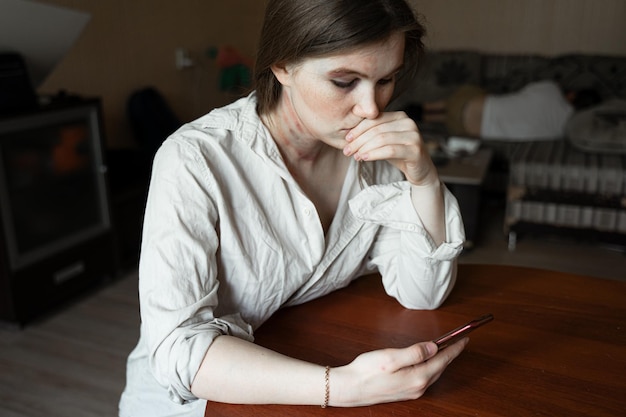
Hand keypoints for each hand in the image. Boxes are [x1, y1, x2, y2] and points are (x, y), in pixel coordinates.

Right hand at [330, 338, 467, 406]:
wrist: (351, 388)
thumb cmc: (366, 371)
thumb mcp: (390, 357)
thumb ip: (414, 352)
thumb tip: (433, 347)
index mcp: (417, 377)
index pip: (443, 359)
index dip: (455, 348)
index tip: (464, 338)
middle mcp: (418, 387)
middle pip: (441, 367)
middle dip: (451, 353)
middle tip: (460, 341)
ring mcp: (413, 390)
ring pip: (434, 373)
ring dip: (442, 360)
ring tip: (448, 348)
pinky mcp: (406, 391)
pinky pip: (426, 377)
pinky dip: (432, 366)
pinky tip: (430, 360)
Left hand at [344, 111, 438, 186]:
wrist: (420, 170)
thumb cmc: (399, 154)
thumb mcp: (384, 141)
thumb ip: (371, 134)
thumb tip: (347, 134)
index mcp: (400, 116)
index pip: (374, 120)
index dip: (358, 129)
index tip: (346, 140)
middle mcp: (408, 123)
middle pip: (376, 130)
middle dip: (358, 141)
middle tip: (347, 151)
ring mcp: (413, 136)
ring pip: (381, 139)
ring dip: (364, 148)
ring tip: (355, 156)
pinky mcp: (415, 150)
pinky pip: (390, 150)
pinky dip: (374, 154)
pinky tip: (364, 158)